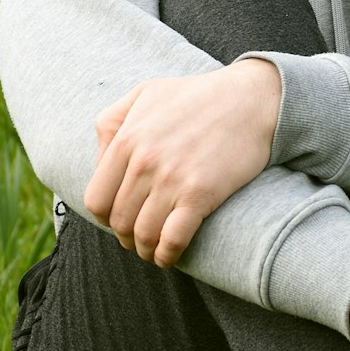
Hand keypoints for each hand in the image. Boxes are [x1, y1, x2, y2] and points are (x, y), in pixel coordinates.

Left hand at [84, 59, 280, 266]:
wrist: (252, 100)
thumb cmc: (199, 96)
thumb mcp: (145, 93)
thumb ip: (113, 121)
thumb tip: (99, 159)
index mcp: (127, 140)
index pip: (97, 199)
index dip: (105, 217)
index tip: (118, 219)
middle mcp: (144, 162)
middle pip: (120, 221)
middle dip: (125, 236)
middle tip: (137, 238)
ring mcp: (172, 180)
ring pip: (144, 235)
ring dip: (145, 250)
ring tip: (152, 250)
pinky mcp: (201, 195)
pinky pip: (173, 239)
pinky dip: (166, 255)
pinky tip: (168, 257)